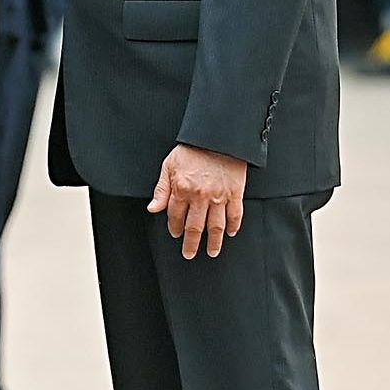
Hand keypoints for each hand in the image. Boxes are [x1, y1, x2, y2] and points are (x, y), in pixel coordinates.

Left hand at [147, 144, 248, 259]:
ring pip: (215, 226)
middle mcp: (200, 196)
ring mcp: (219, 196)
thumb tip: (153, 209)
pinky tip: (231, 233)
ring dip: (213, 242)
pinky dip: (234, 226)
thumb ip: (161, 189)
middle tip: (189, 254)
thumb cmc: (193, 148)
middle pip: (194, 227)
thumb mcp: (169, 165)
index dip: (174, 227)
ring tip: (211, 252)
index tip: (175, 234)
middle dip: (191, 243)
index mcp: (182, 189)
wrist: (218, 135)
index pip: (176, 216)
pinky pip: (235, 214)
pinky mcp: (236, 192)